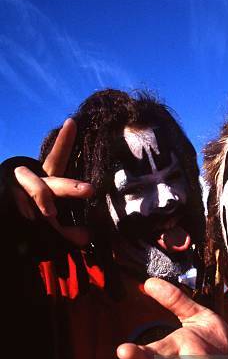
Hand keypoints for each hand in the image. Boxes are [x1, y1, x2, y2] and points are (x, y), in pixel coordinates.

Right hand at [12, 118, 92, 245]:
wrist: (3, 225)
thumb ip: (69, 231)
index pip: (57, 159)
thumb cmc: (32, 218)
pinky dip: (24, 210)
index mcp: (47, 181)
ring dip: (43, 198)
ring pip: (35, 187)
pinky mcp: (5, 197)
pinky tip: (29, 218)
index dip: (64, 141)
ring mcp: (17, 188)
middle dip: (71, 186)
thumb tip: (87, 237)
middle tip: (89, 190)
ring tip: (51, 213)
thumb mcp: (53, 226)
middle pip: (54, 181)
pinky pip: (16, 202)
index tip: (72, 122)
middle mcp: (32, 180)